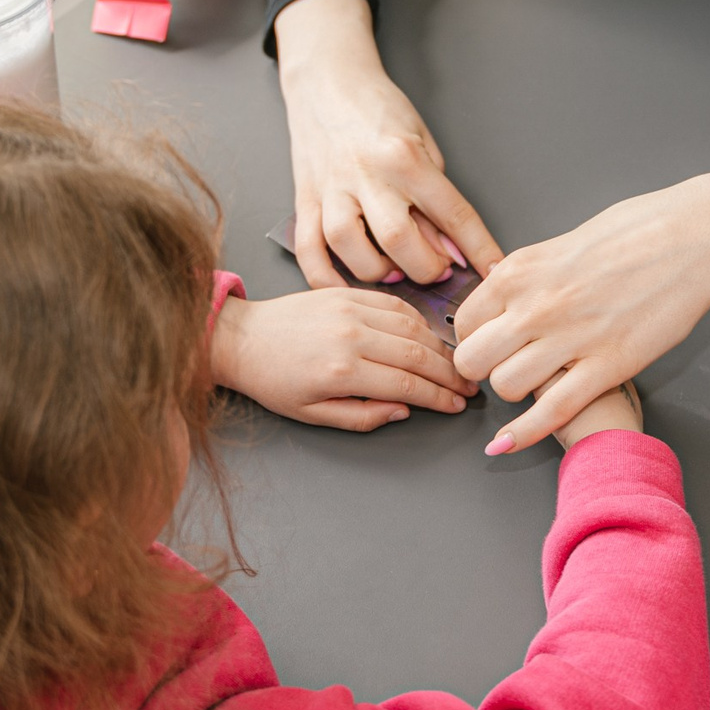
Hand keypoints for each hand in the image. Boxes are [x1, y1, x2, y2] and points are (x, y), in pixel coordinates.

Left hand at [211, 288, 477, 429]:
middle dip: (450, 373)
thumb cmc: (271, 379)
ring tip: (456, 363)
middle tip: (468, 386)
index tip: (456, 405)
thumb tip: (403, 411)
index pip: (407, 385)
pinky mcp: (346, 292)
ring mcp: (350, 308)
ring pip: (412, 325)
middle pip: (418, 354)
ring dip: (440, 346)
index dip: (438, 397)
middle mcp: (350, 335)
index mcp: (341, 370)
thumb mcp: (312, 414)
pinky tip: (429, 334)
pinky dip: (418, 319)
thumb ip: (361, 417)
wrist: (241, 338)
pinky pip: (394, 304)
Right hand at [274, 0, 501, 285]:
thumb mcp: (424, 143)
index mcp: (405, 157)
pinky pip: (309, 250)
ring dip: (377, 272)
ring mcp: (331, 188)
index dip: (478, 249)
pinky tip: (346, 285)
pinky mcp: (304, 198)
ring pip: (349, 248)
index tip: (493, 273)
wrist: (327, 81)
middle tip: (435, 268)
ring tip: (394, 269)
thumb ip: (437, 196)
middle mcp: (366, 173)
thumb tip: (451, 249)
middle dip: (424, 267)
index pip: (452, 213)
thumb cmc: (378, 109)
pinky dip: (326, 277)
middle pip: (398, 239)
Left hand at [456, 158, 709, 452]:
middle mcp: (536, 305)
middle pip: (474, 360)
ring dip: (514, 394)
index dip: (474, 339)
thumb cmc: (643, 229)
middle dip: (484, 371)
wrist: (698, 237)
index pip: (466, 321)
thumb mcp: (568, 240)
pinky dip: (524, 434)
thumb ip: (533, 271)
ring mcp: (571, 338)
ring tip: (534, 385)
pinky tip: (509, 444)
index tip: (489, 345)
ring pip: (507, 388)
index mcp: (522, 270)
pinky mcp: (608, 366)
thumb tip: (506, 286)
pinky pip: (551, 411)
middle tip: (504, 369)